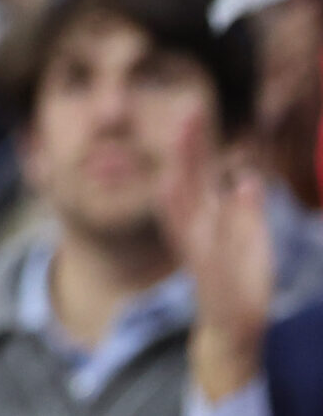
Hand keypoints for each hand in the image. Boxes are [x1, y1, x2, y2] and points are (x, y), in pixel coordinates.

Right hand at [163, 101, 271, 402]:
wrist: (233, 326)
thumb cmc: (241, 280)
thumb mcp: (249, 240)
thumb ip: (245, 210)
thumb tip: (246, 177)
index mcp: (206, 216)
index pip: (199, 172)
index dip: (196, 142)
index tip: (194, 107)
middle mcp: (196, 226)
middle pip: (189, 179)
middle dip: (187, 147)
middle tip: (189, 112)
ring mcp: (199, 247)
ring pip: (186, 205)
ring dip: (183, 174)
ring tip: (184, 142)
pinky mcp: (211, 272)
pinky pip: (206, 243)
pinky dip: (208, 220)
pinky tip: (219, 194)